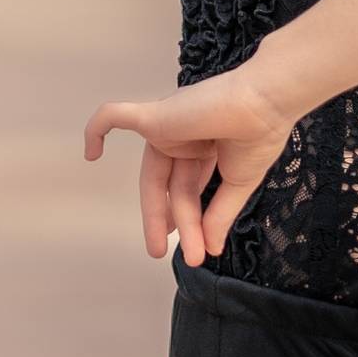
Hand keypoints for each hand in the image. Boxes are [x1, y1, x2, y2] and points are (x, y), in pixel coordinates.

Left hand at [83, 63, 303, 266]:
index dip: (186, 216)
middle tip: (163, 254)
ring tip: (163, 247)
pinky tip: (90, 154)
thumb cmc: (260, 134)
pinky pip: (115, 116)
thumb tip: (211, 248)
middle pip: (171, 186)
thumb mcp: (239, 182)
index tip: (192, 246)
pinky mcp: (155, 116)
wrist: (267, 102)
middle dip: (172, 221)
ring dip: (157, 213)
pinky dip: (97, 130)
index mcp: (207, 145)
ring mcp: (169, 126)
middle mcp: (185, 135)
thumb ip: (219, 214)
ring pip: (154, 176)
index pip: (188, 185)